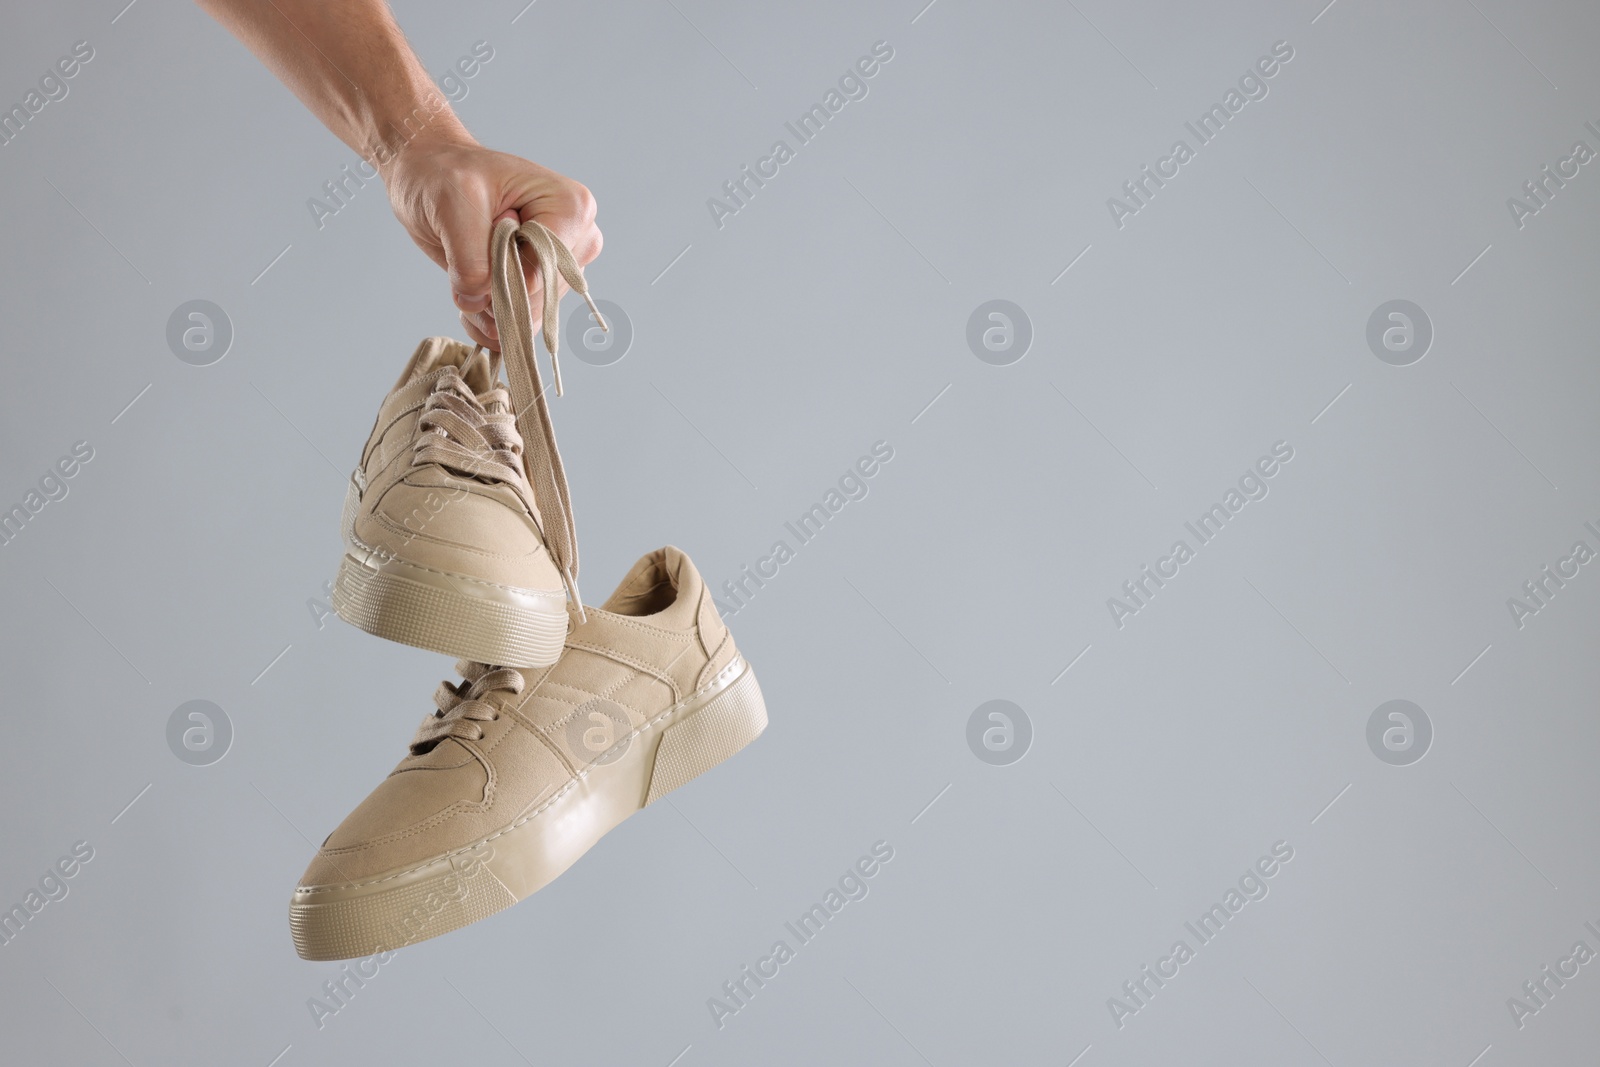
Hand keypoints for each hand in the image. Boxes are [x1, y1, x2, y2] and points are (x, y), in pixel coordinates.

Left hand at [382, 131, 602, 349]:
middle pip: (541, 298)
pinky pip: (520, 327)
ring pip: (529, 317)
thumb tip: (478, 303)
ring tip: (462, 273)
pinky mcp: (537, 288)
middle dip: (495, 292)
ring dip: (487, 308)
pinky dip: (487, 320)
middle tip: (464, 258)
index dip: (505, 269)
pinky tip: (468, 293)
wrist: (430, 177)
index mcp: (572, 209)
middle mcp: (575, 242)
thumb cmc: (446, 175)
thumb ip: (472, 258)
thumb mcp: (453, 204)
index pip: (547, 268)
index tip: (476, 239)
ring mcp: (557, 268)